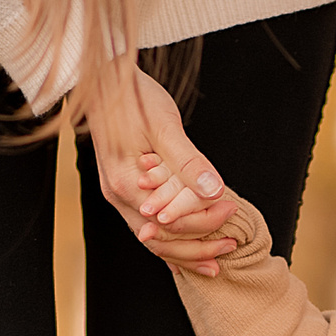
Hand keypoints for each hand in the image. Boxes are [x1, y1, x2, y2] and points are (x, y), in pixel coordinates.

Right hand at [91, 67, 233, 273]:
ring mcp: (117, 194)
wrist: (102, 80)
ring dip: (185, 249)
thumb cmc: (133, 97)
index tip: (232, 208)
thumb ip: (188, 162)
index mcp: (127, 184)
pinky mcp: (123, 188)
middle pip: (161, 241)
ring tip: (216, 255)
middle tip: (232, 242)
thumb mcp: (164, 125)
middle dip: (198, 248)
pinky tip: (190, 246)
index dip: (206, 222)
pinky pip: (147, 225)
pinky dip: (170, 238)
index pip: (172, 222)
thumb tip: (213, 190)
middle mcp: (118, 195)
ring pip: (153, 238)